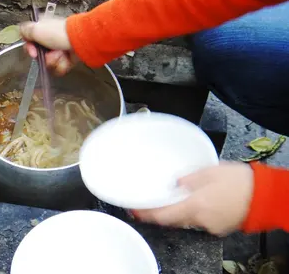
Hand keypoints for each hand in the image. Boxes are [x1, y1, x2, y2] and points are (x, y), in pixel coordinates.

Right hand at [19, 18, 76, 75]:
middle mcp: (50, 39)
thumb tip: (20, 31)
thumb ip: (25, 31)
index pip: (30, 42)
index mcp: (43, 29)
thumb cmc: (60, 33)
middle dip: (44, 57)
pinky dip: (62, 65)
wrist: (81, 42)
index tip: (33, 51)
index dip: (29, 48)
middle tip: (50, 53)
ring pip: (48, 63)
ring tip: (61, 54)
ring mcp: (59, 50)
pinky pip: (58, 68)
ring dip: (54, 61)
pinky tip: (66, 58)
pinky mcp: (67, 59)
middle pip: (39, 55)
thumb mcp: (37, 29)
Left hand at [132, 161, 253, 235]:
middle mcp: (200, 219)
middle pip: (173, 220)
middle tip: (151, 202)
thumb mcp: (210, 171)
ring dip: (178, 211)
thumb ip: (189, 178)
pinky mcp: (219, 226)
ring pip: (187, 220)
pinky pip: (200, 220)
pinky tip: (197, 200)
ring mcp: (210, 225)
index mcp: (195, 205)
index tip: (134, 210)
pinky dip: (194, 212)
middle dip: (161, 212)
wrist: (265, 195)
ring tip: (174, 197)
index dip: (146, 214)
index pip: (163, 216)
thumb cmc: (239, 180)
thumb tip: (174, 183)